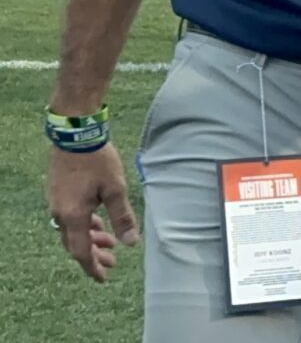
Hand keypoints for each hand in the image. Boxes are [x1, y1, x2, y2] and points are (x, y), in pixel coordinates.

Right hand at [46, 143, 138, 281]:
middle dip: (94, 254)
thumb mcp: (115, 189)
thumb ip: (122, 217)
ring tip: (110, 242)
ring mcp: (56, 203)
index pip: (80, 251)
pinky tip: (97, 222)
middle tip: (113, 262)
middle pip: (75, 243)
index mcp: (72, 216)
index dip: (92, 266)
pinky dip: (85, 225)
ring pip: (73, 230)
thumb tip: (131, 243)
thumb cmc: (97, 161)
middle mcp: (60, 213)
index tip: (103, 277)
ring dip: (91, 238)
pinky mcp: (58, 193)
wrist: (75, 135)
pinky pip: (70, 218)